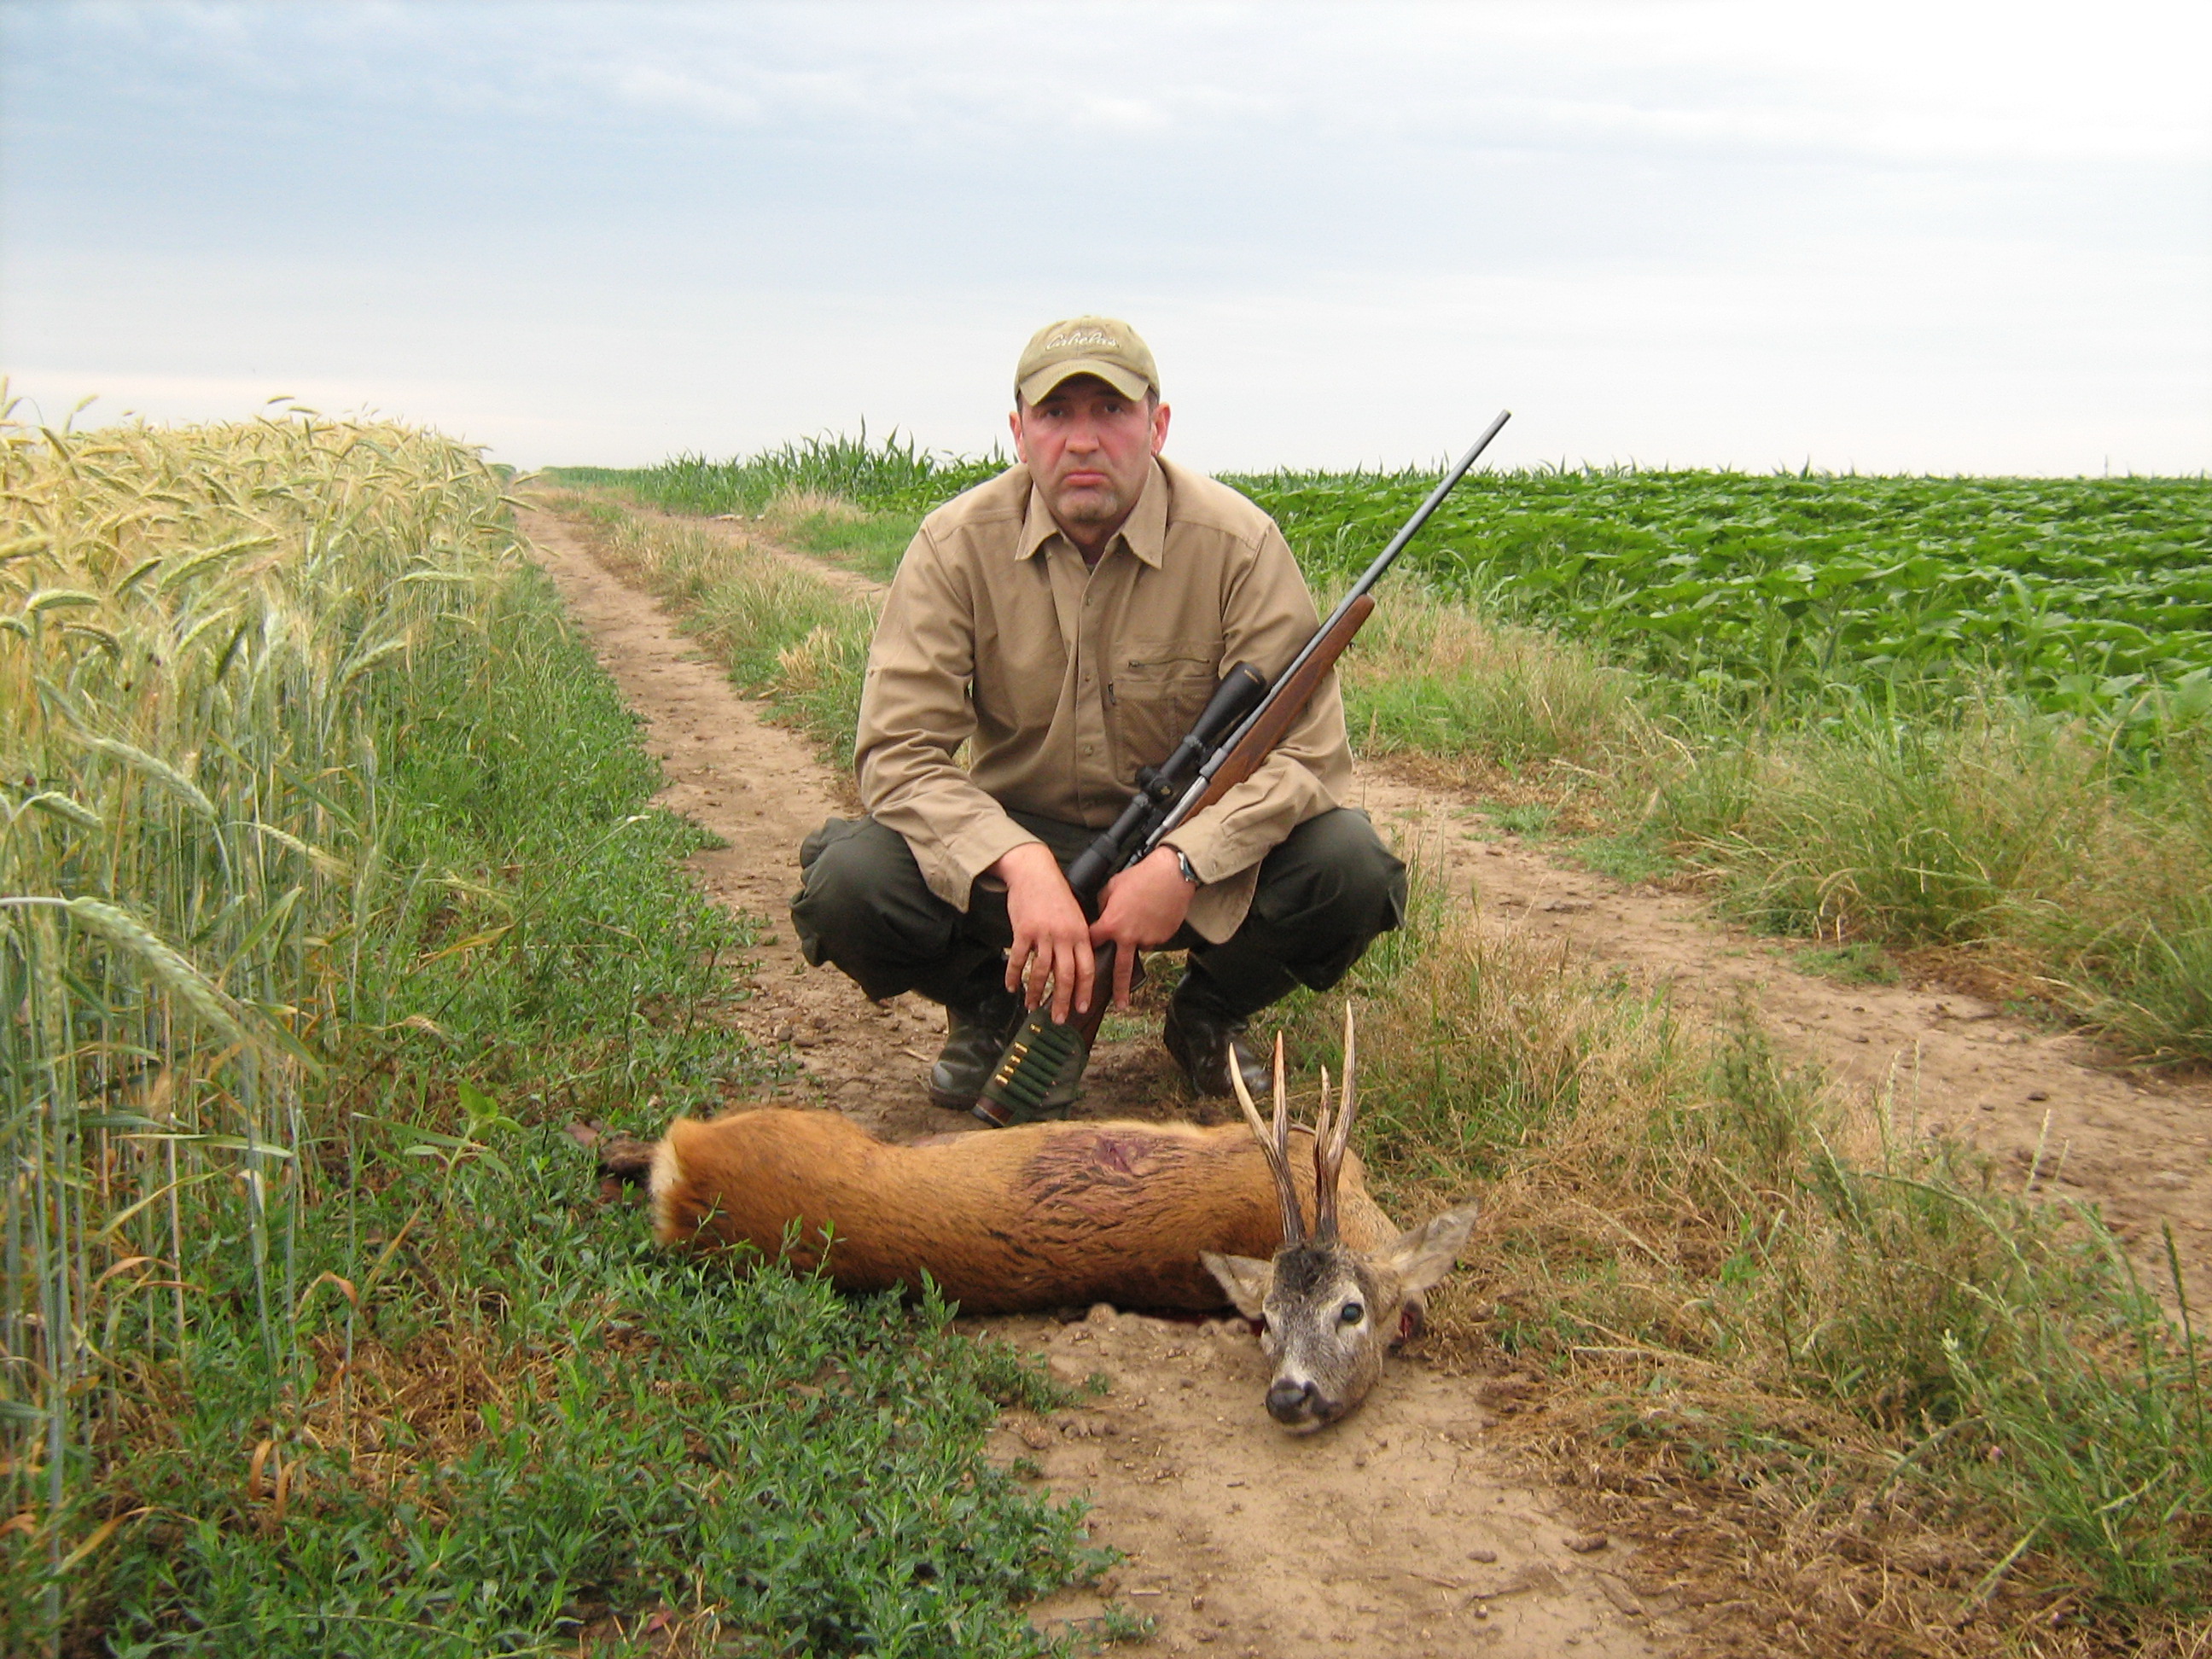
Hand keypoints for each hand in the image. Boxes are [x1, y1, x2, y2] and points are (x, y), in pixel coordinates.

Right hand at [990, 842, 1093, 1022]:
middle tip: (1057, 1018)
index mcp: (1081, 933)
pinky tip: (1012, 987)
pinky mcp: (1023, 931)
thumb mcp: (1074, 915)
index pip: (1087, 969)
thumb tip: (1076, 968)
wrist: (1034, 872)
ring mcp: (1043, 934)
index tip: (1082, 1008)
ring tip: (1032, 1006)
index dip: (1085, 991)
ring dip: (1036, 992)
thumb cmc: (1055, 894)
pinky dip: (1014, 976)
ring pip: (1041, 971)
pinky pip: (1018, 959)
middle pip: (1066, 976)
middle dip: (1062, 1001)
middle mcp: (1064, 936)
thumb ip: (1076, 940)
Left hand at [1090, 847, 1197, 1010]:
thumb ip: (1104, 905)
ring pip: (1140, 945)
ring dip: (1139, 938)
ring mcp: (1148, 938)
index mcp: (1111, 924)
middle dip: (1119, 990)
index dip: (1089, 945)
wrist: (1171, 875)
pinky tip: (1155, 913)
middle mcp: (1129, 937)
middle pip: (1121, 970)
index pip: (1094, 942)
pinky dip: (1153, 929)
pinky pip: (1155, 937)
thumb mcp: (1112, 887)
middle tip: (1118, 1005)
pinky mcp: (1164, 936)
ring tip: (1145, 915)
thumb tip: (1103, 913)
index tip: (1084, 956)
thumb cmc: (1140, 877)